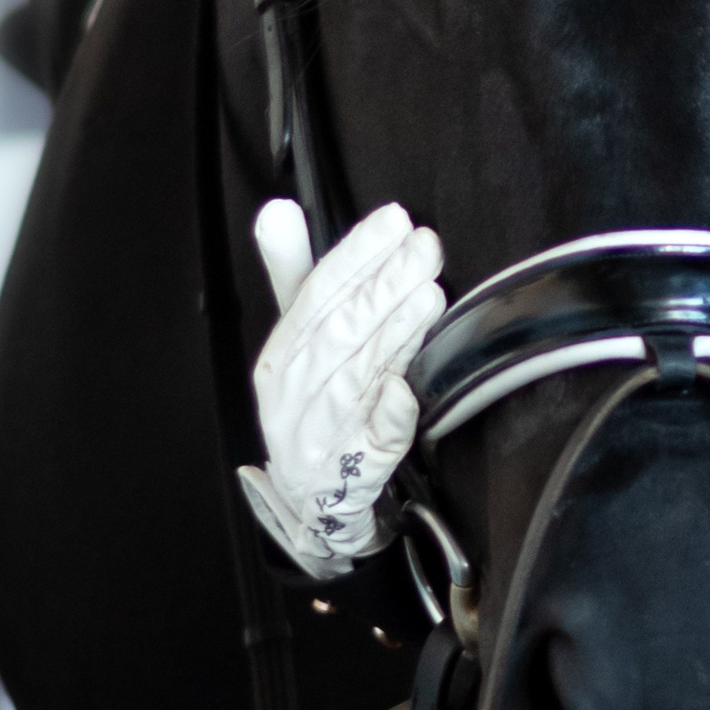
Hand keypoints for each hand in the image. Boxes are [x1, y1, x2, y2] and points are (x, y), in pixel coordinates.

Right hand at [238, 198, 445, 579]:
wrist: (313, 500)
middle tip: (426, 249)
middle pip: (339, 335)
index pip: (314, 297)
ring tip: (430, 295)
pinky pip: (372, 445)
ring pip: (358, 381)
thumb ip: (294, 275)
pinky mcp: (353, 475)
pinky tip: (405, 388)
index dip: (354, 257)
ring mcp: (322, 439)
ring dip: (394, 337)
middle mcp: (292, 398)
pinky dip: (389, 417)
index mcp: (278, 360)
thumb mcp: (298, 342)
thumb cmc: (313, 404)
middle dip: (385, 287)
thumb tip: (279, 209)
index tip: (393, 222)